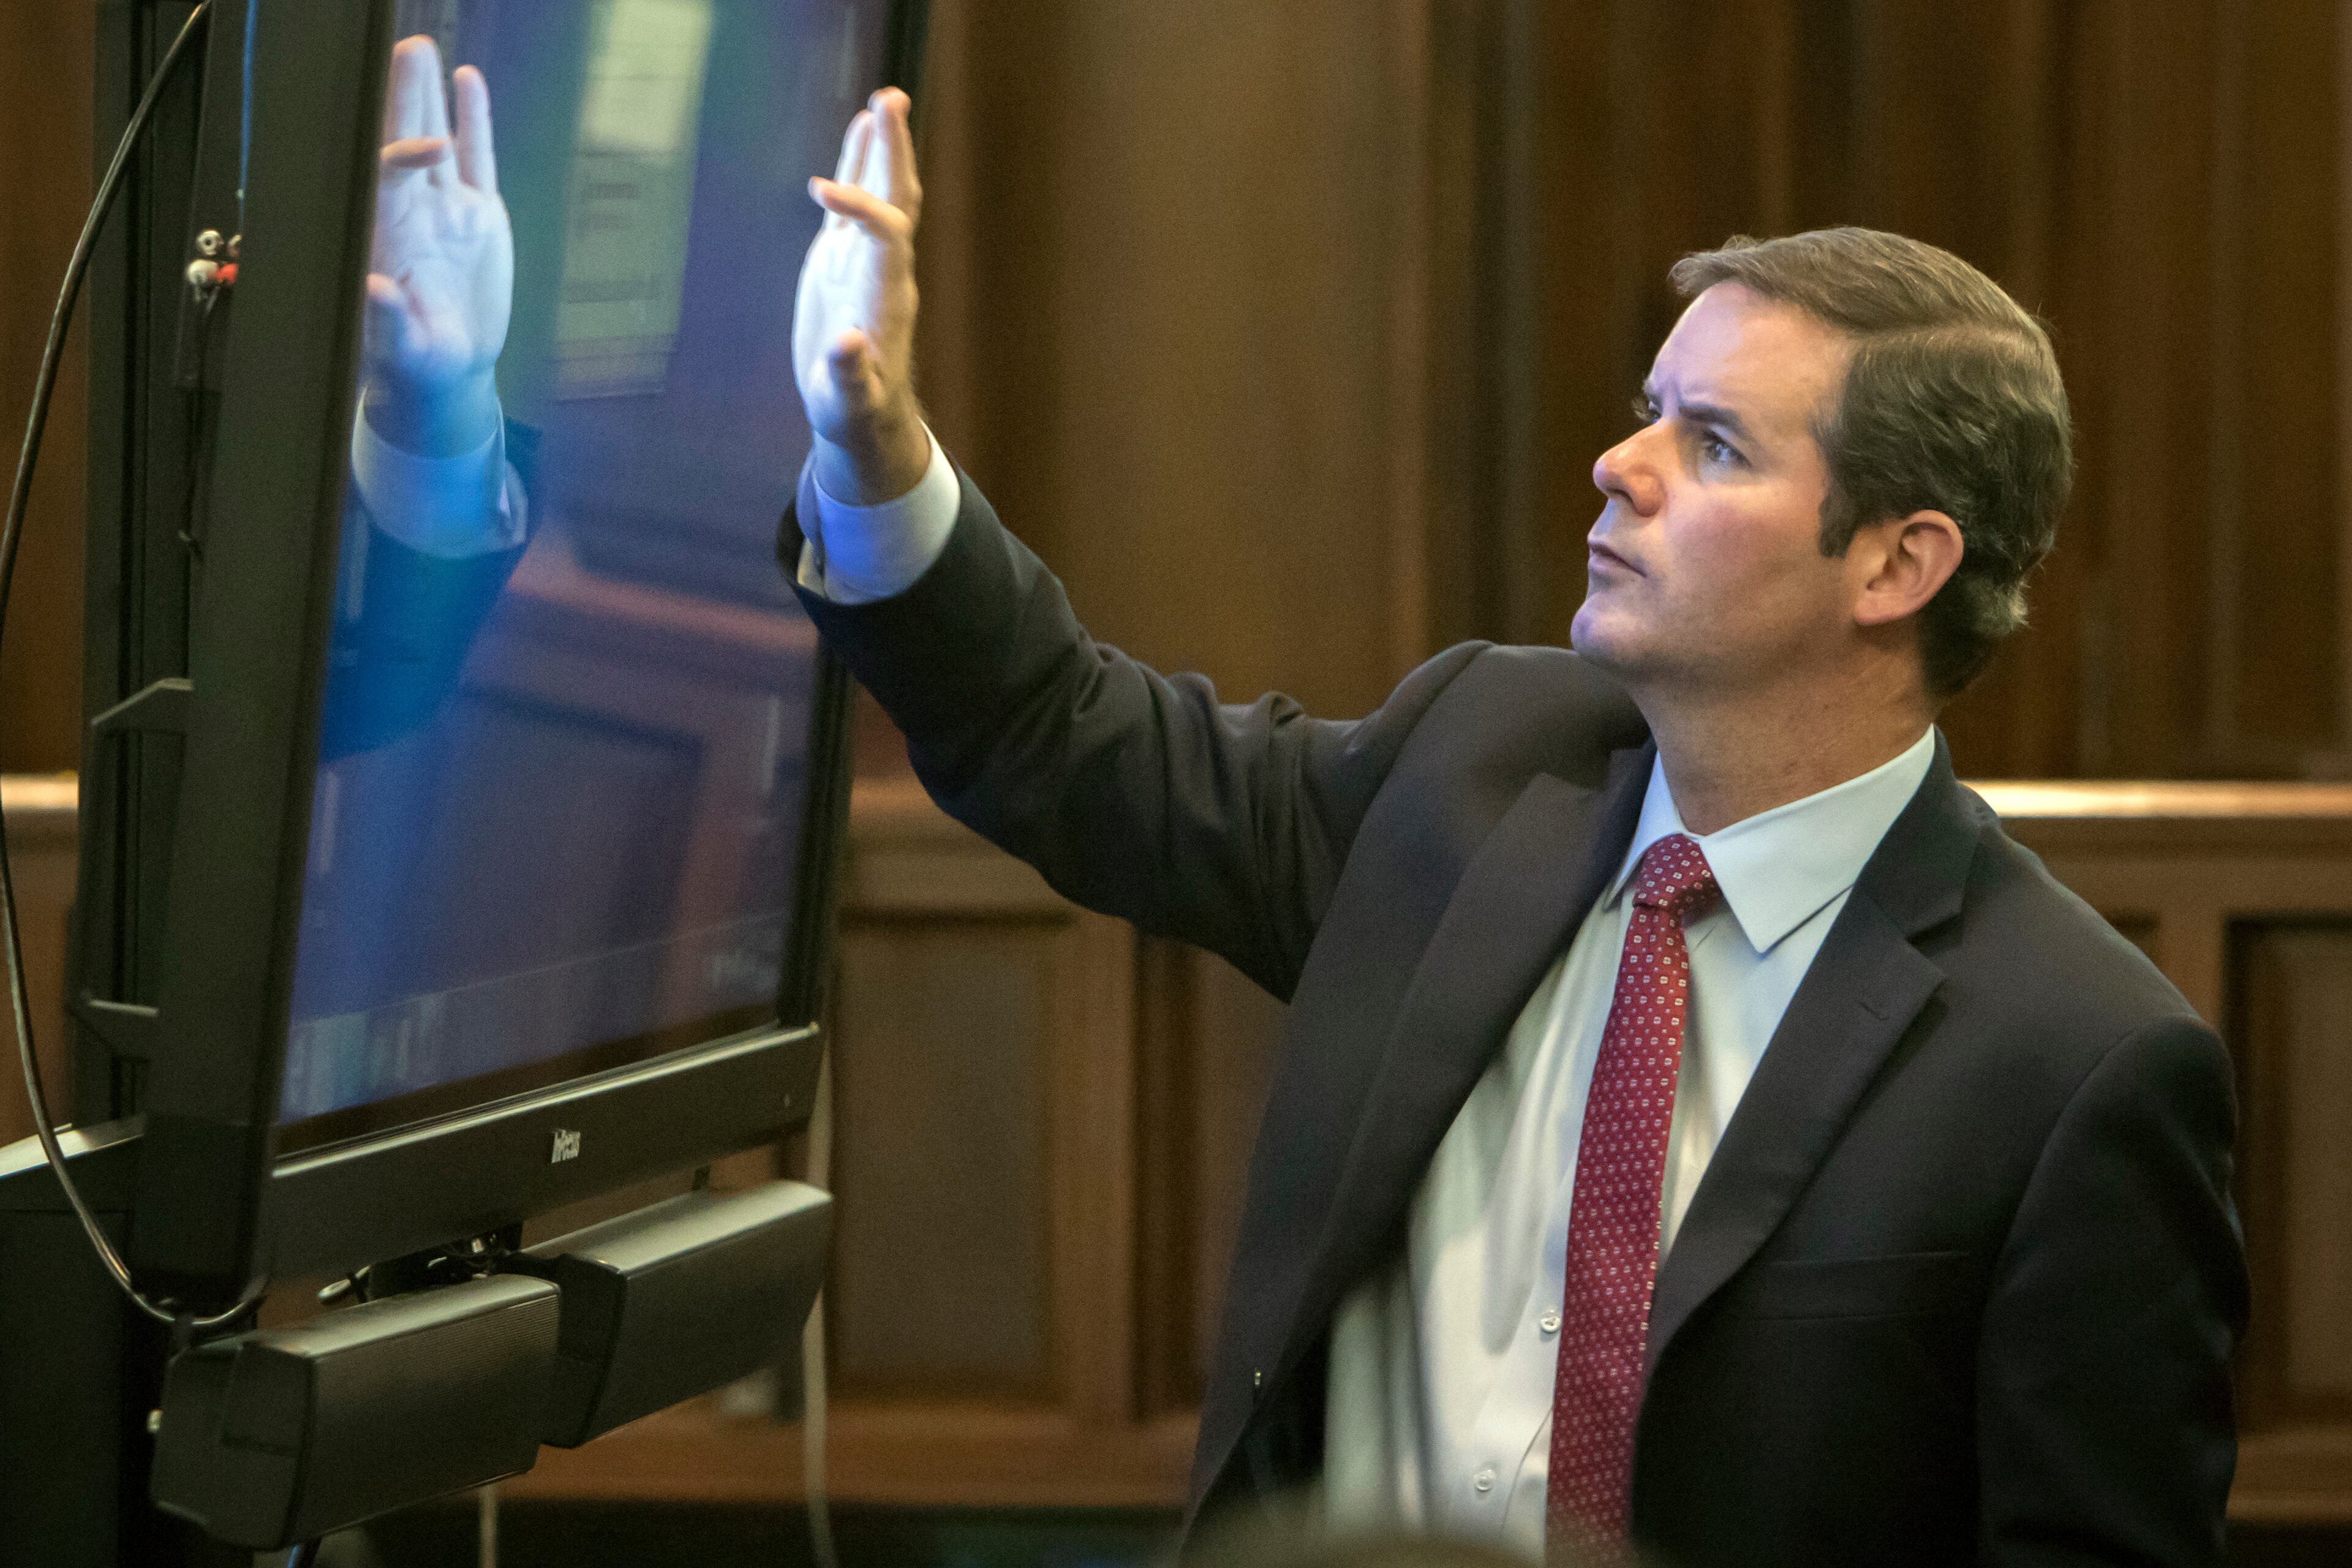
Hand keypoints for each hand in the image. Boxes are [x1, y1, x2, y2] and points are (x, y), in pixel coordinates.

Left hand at [362, 36, 511, 457]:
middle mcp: (411, 211)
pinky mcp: (479, 216)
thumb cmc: (414, 363)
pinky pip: (478, 159)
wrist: (448, 371)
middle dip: (400, 96)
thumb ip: (386, 321)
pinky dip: (474, 122)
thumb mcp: (401, 351)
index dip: (402, 154)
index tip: (430, 147)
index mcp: (386, 236)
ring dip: (428, 96)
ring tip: (422, 49)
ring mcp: (445, 209)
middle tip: (404, 49)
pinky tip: (468, 82)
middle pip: (400, 140)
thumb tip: (375, 289)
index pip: (386, 178)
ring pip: (437, 139)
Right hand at [794, 88, 929, 503]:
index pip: (886, 236)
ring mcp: (864, 262)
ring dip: (882, 149)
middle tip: (890, 100)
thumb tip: (846, 344)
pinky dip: (858, 168)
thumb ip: (850, 376)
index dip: (861, 207)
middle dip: (894, 154)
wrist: (862, 416)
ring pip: (881, 195)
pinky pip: (856, 206)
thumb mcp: (849, 404)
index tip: (820, 191)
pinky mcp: (844, 262)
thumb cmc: (856, 414)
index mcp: (885, 298)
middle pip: (898, 201)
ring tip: (883, 100)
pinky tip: (860, 132)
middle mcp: (883, 271)